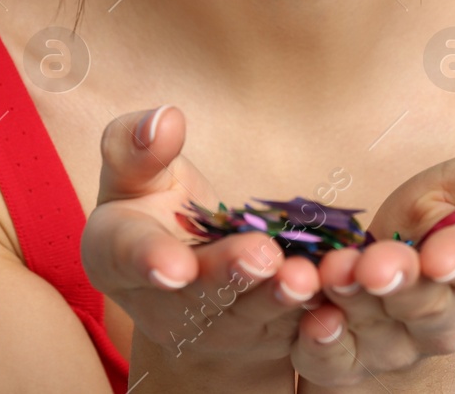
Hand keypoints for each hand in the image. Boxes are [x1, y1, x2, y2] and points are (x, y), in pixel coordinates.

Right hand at [81, 105, 321, 373]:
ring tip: (303, 277)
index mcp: (118, 256)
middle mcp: (163, 304)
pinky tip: (337, 298)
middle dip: (231, 275)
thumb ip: (138, 149)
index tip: (174, 267)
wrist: (184, 276)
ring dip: (277, 298)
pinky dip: (314, 318)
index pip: (129, 256)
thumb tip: (167, 118)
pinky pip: (290, 328)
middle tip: (261, 256)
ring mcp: (214, 327)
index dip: (150, 261)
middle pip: (198, 294)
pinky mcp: (262, 335)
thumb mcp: (134, 175)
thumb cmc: (151, 211)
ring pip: (248, 315)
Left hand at [290, 140, 454, 387]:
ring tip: (333, 274)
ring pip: (379, 329)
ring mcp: (398, 344)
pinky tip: (309, 319)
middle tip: (377, 264)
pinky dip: (320, 340)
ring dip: (354, 303)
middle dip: (402, 283)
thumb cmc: (435, 222)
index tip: (441, 254)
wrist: (383, 280)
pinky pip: (334, 358)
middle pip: (428, 304)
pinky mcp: (348, 360)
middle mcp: (449, 315)